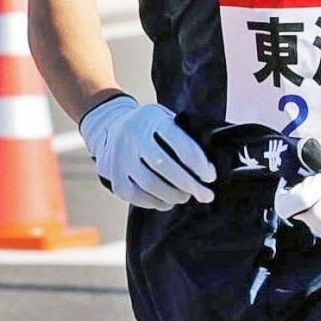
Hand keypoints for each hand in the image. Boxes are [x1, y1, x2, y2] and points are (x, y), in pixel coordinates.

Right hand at [79, 95, 215, 210]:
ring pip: (151, 185)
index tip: (210, 176)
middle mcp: (134, 138)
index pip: (179, 142)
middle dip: (190, 184)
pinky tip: (167, 200)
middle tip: (206, 194)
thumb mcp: (166, 119)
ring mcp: (121, 158)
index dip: (198, 162)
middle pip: (164, 166)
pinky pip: (137, 196)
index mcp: (152, 120)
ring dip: (175, 195)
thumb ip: (185, 136)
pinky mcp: (115, 178)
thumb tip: (210, 166)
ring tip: (186, 196)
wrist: (109, 126)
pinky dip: (156, 202)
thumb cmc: (150, 127)